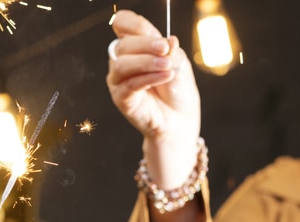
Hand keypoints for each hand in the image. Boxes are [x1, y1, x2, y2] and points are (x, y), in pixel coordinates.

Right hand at [108, 10, 200, 186]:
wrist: (180, 120)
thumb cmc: (177, 91)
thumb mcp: (179, 63)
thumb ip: (170, 51)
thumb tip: (167, 42)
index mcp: (135, 47)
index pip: (123, 25)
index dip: (131, 23)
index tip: (150, 29)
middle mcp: (122, 61)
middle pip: (123, 44)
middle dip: (146, 44)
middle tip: (165, 49)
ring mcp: (119, 81)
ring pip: (122, 64)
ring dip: (146, 62)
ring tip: (167, 66)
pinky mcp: (121, 99)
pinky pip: (129, 84)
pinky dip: (148, 78)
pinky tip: (164, 76)